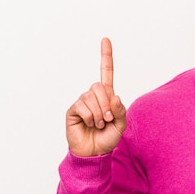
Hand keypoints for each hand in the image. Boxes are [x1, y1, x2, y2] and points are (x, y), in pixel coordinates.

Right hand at [65, 38, 126, 156]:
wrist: (94, 153)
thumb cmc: (107, 139)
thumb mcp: (121, 125)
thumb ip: (121, 111)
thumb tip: (114, 97)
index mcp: (106, 96)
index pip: (106, 72)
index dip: (106, 56)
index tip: (105, 39)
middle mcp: (93, 96)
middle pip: (99, 86)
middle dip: (106, 104)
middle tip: (108, 118)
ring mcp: (82, 102)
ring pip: (91, 96)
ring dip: (99, 113)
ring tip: (99, 124)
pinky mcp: (73, 110)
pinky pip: (82, 105)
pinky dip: (90, 116)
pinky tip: (89, 123)